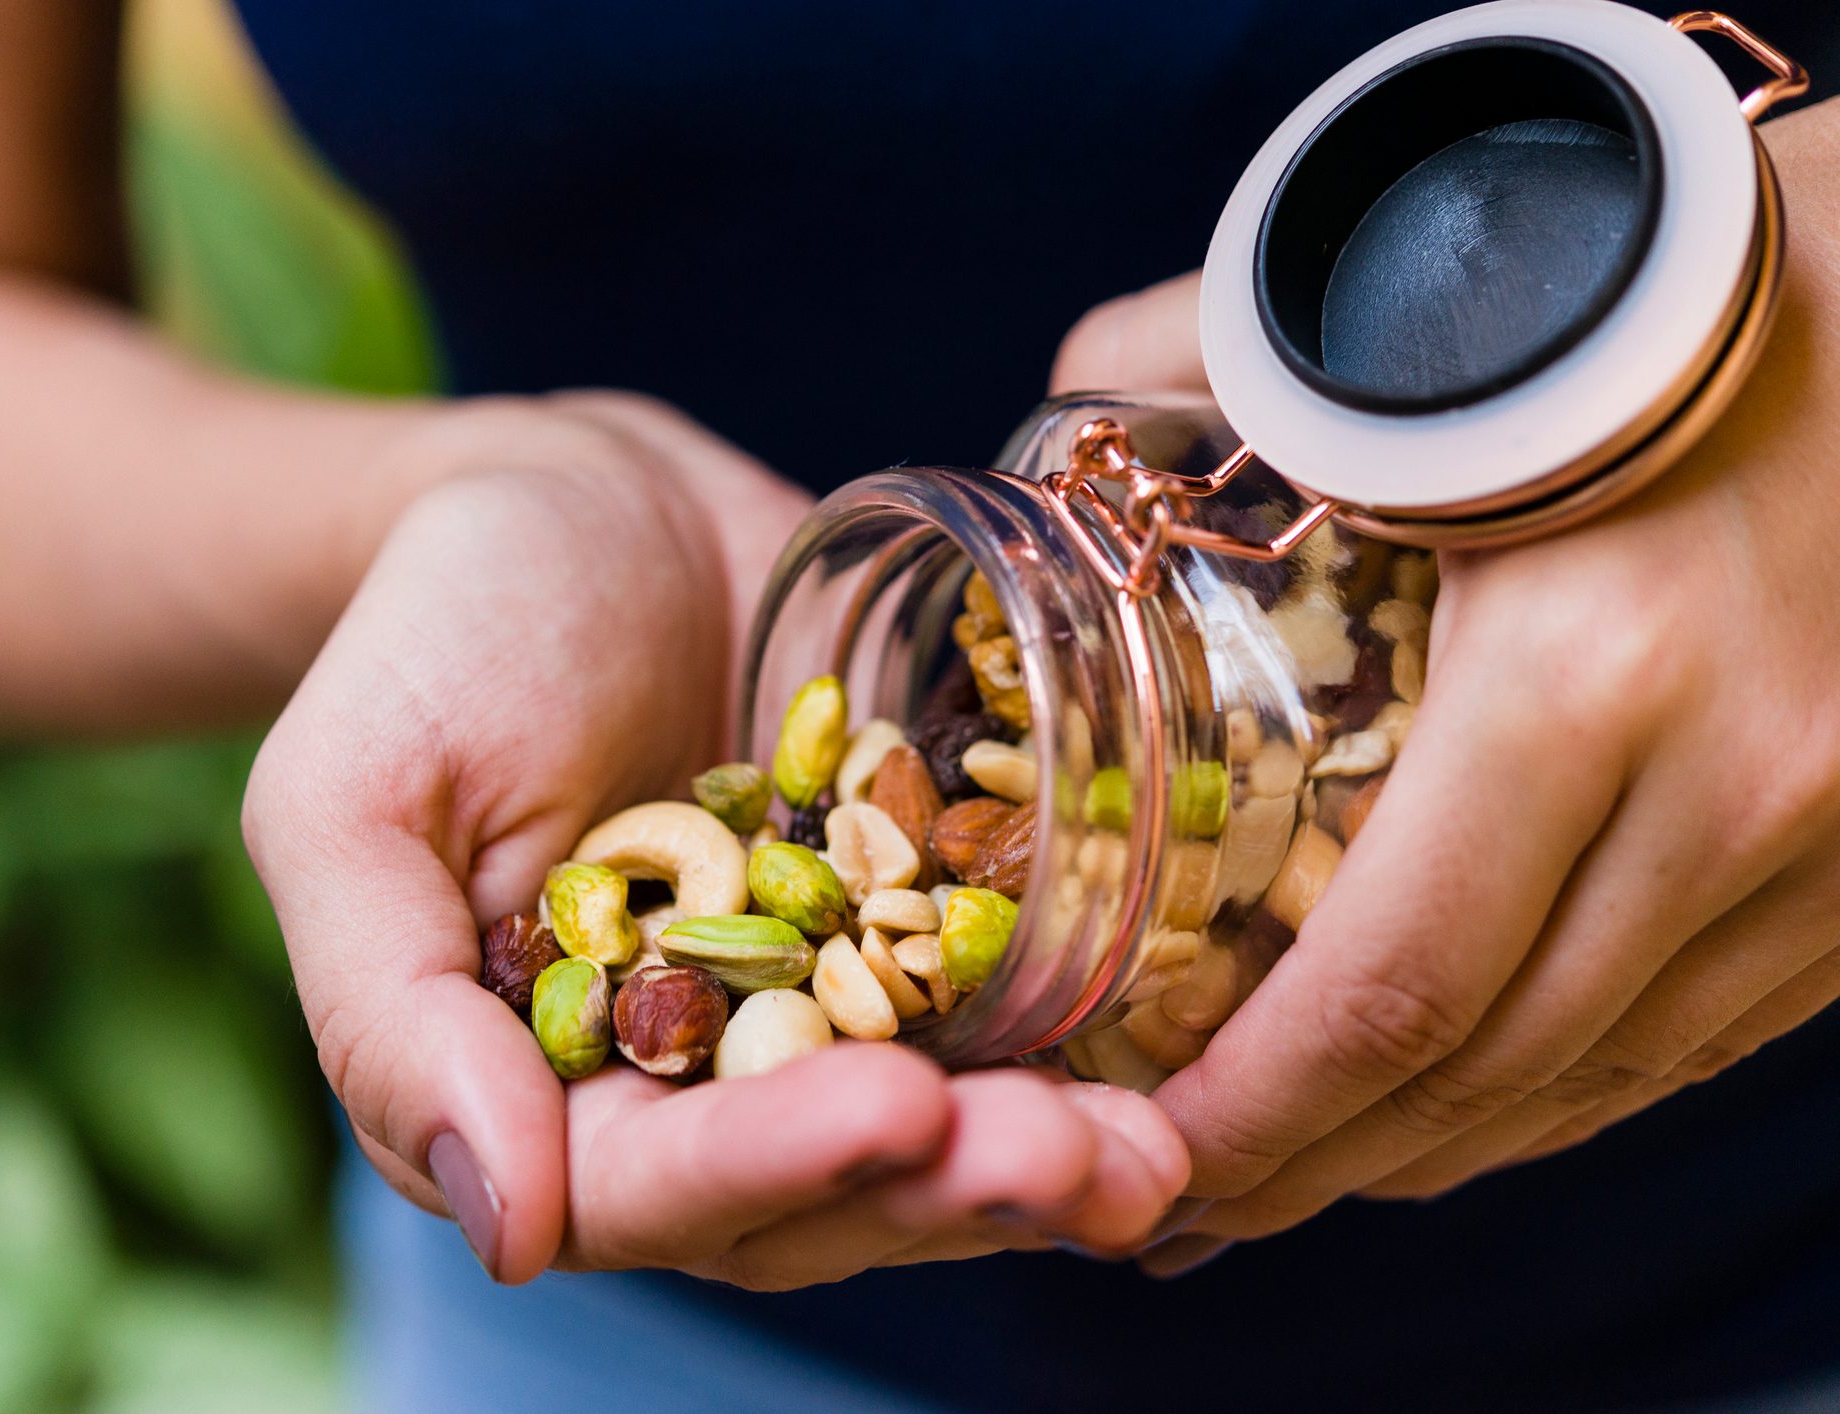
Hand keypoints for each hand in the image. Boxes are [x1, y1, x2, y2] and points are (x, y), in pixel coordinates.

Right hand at [244, 390, 1187, 1286]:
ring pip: (933, 1128)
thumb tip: (506, 1227)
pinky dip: (1088, 1037)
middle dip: (951, 1184)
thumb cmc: (431, 641)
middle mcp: (691, 1085)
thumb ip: (390, 1020)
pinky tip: (1182, 1047)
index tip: (895, 1111)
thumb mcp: (349, 803)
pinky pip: (1001, 1004)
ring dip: (1044, 1151)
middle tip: (1087, 1157)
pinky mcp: (912, 923)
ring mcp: (819, 1008)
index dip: (774, 1166)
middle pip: (822, 1191)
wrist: (574, 506)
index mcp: (544, 1091)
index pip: (653, 1188)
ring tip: (1156, 1144)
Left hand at [1054, 99, 1839, 1269]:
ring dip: (1441, 1147)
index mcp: (1587, 676)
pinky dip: (1573, 1088)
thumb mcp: (1420, 330)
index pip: (1393, 987)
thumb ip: (1204, 362)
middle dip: (1322, 1163)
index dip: (1259, 1117)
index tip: (1148, 1161)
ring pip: (1607, 1077)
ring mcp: (1838, 839)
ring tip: (1305, 1174)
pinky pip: (1710, 1031)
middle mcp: (1739, 790)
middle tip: (1188, 1201)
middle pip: (1493, 1071)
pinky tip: (1477, 1102)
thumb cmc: (1652, 277)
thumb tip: (1056, 426)